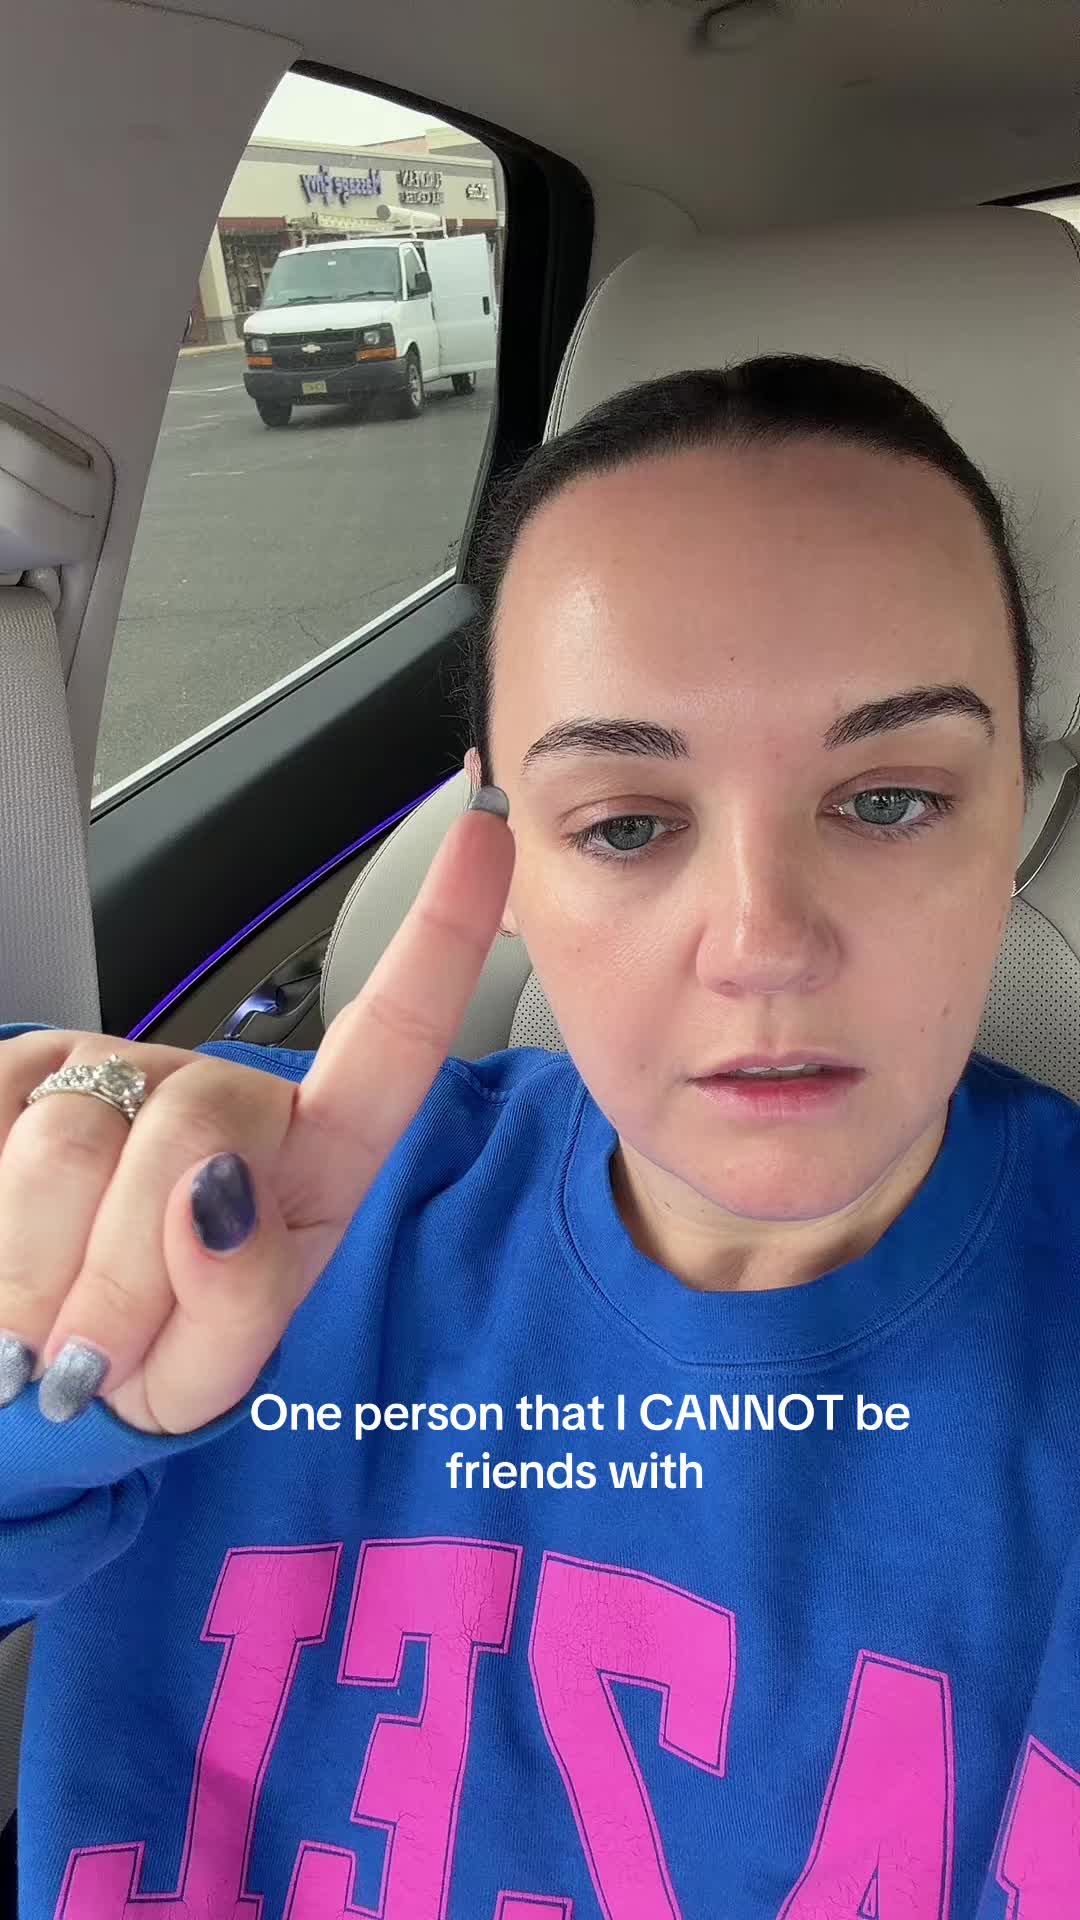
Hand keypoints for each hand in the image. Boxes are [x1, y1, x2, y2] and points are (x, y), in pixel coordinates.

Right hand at [0, 793, 513, 1434]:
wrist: (6, 1382)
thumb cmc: (120, 1376)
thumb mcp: (203, 1380)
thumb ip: (235, 1306)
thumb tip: (213, 1198)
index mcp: (306, 1164)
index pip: (391, 1040)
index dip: (442, 933)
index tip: (489, 833)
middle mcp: (217, 1101)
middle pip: (200, 1130)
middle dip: (133, 1274)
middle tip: (97, 1355)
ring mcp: (112, 1076)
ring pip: (77, 1144)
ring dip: (48, 1275)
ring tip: (49, 1318)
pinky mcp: (15, 1071)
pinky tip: (11, 1263)